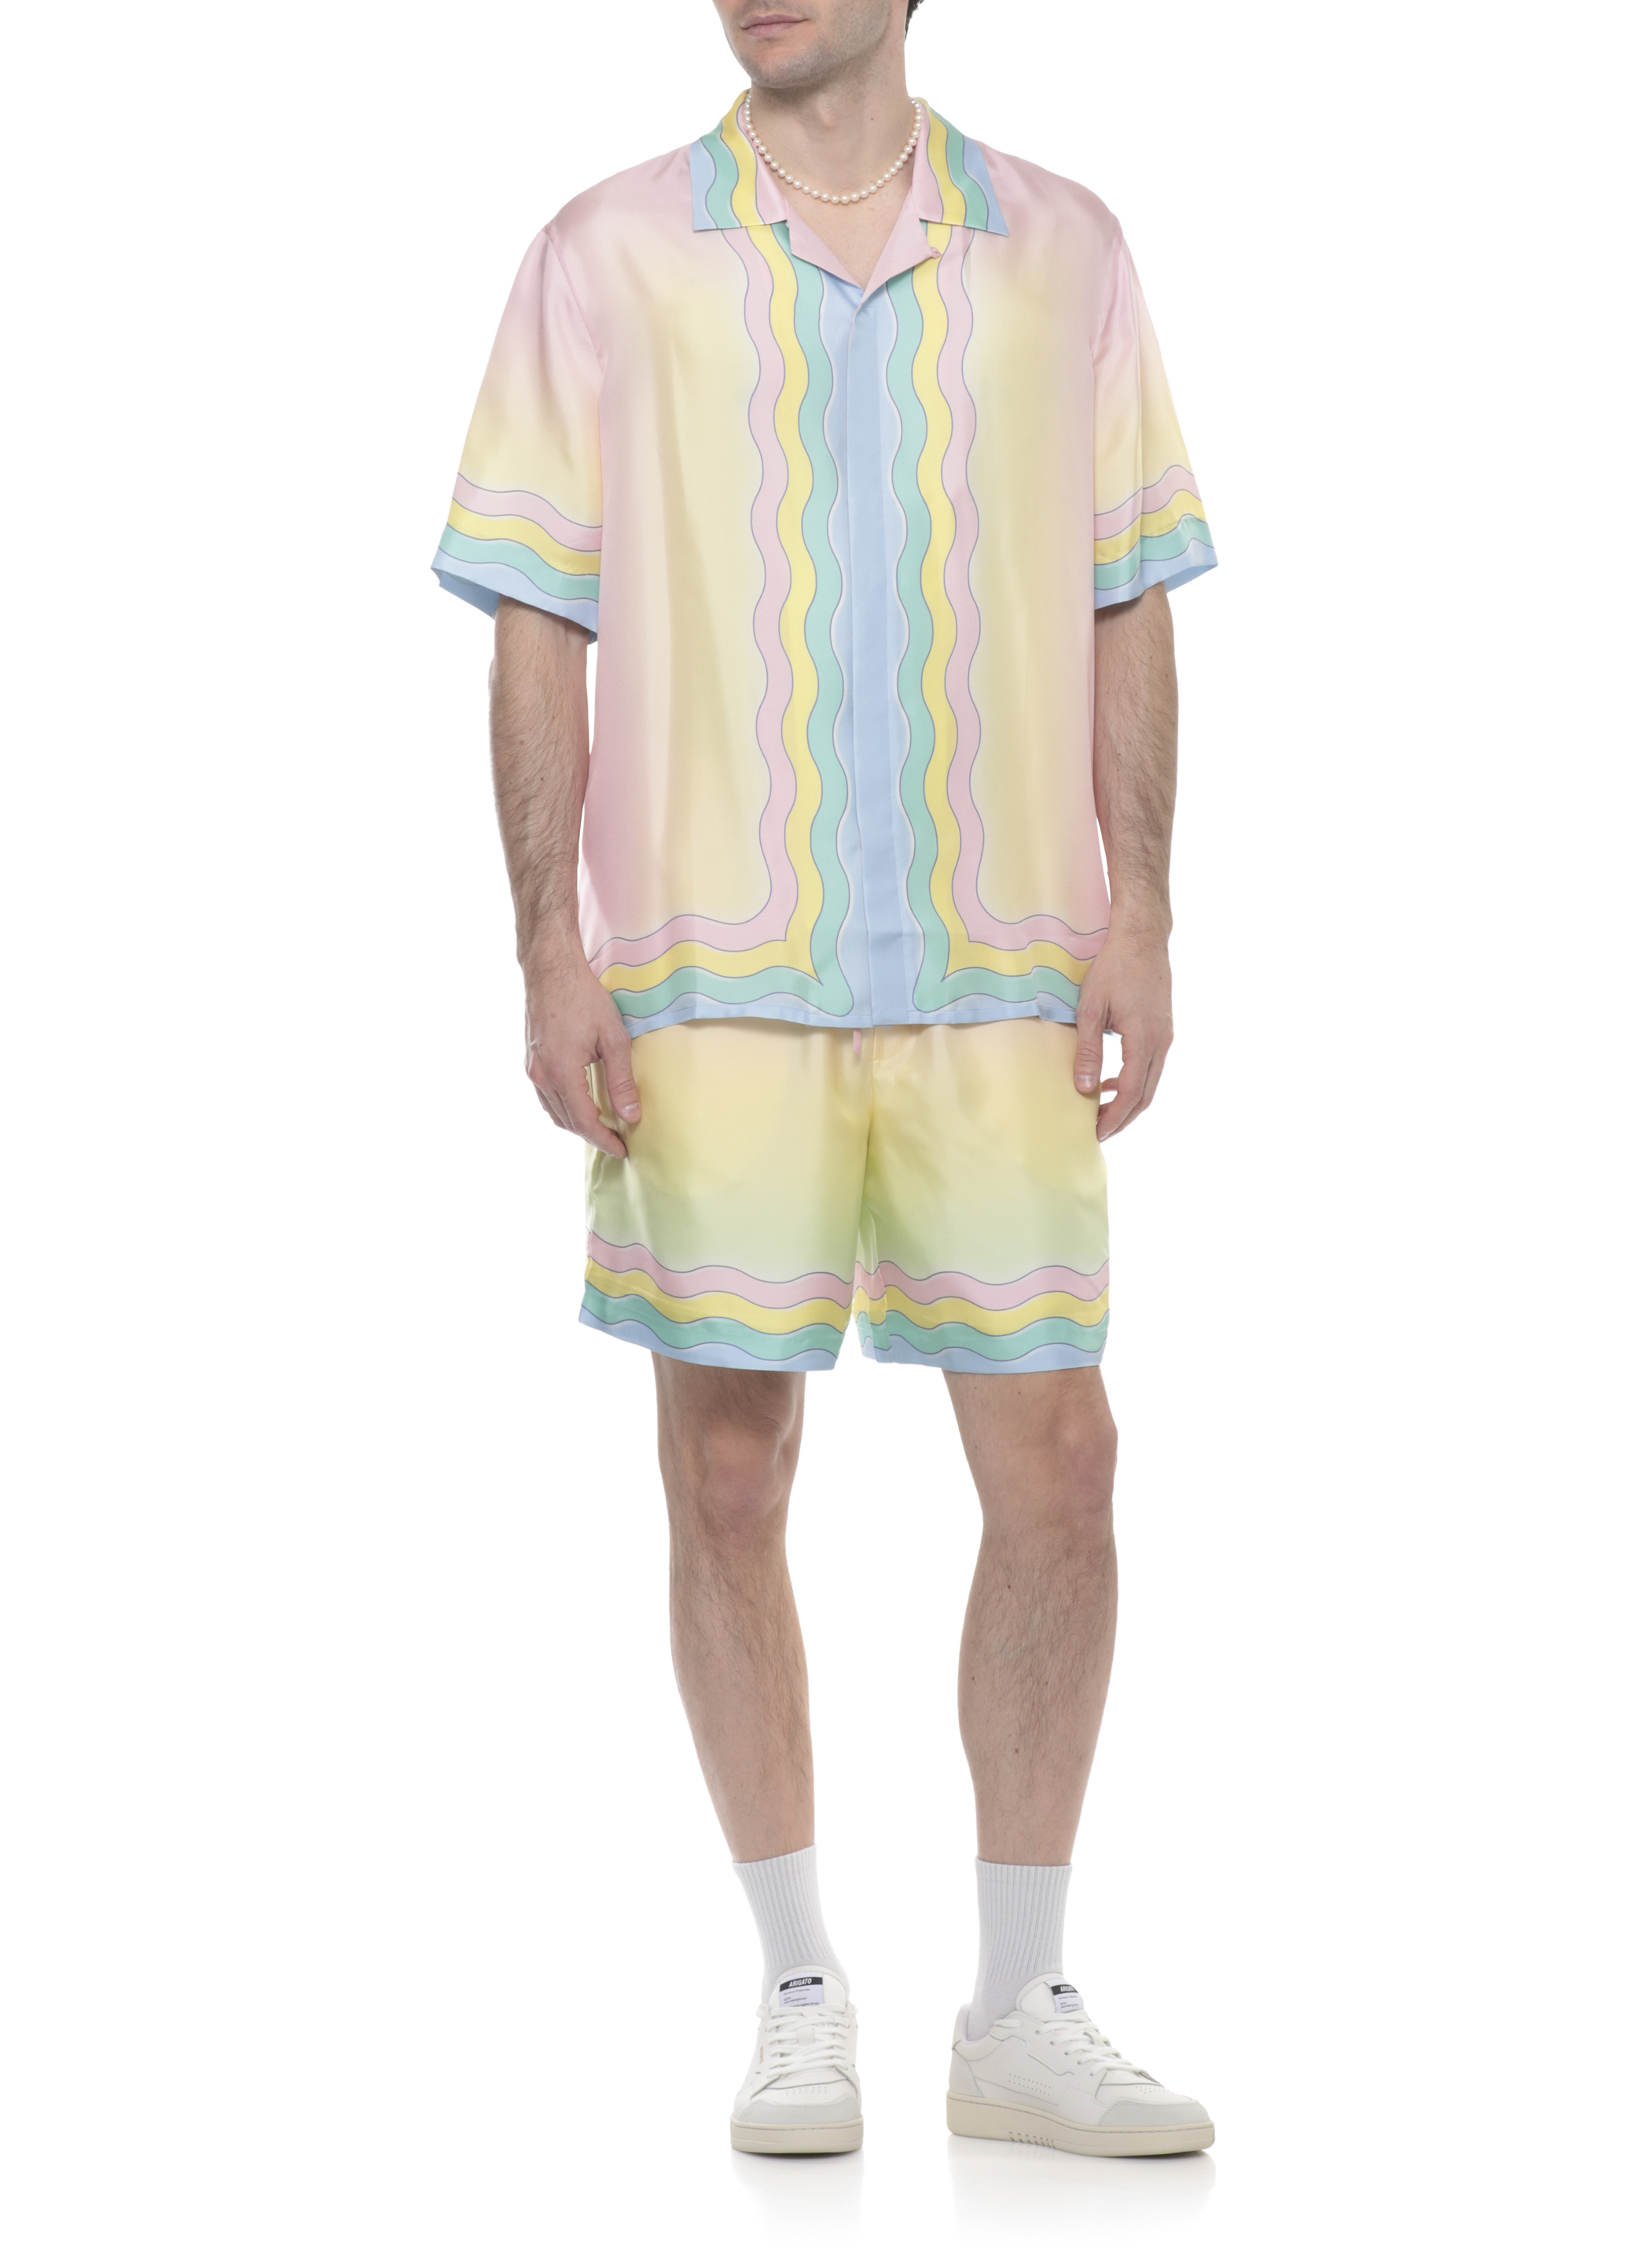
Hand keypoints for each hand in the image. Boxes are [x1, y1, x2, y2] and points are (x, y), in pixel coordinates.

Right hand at [521, 941, 640, 1159]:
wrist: (551, 969)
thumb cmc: (583, 997)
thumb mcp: (613, 1038)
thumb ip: (621, 1080)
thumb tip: (631, 1115)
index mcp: (562, 1073)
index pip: (585, 1121)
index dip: (604, 1140)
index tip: (621, 1150)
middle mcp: (542, 1076)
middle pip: (567, 1121)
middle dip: (592, 1135)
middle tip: (616, 1141)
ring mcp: (532, 1069)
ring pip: (554, 1112)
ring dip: (576, 1124)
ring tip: (601, 1127)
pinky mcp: (530, 1060)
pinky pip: (546, 1097)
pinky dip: (563, 1108)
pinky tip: (580, 1105)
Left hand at [1072, 928, 1172, 1141]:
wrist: (1143, 937)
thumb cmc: (1115, 967)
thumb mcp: (1091, 1008)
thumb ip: (1088, 1050)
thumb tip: (1084, 1087)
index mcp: (1144, 1040)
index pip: (1131, 1094)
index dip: (1114, 1118)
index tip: (1096, 1133)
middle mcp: (1161, 1043)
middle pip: (1145, 1096)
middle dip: (1123, 1118)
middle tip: (1099, 1132)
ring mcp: (1166, 1035)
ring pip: (1151, 1082)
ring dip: (1128, 1101)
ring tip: (1103, 1111)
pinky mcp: (1163, 1028)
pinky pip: (1151, 1065)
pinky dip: (1134, 1081)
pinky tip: (1112, 1080)